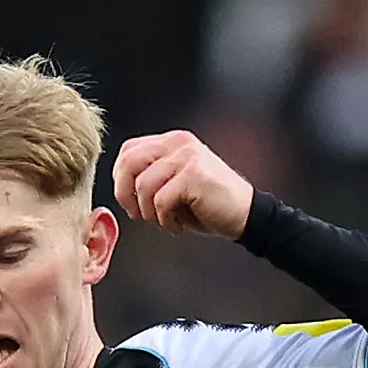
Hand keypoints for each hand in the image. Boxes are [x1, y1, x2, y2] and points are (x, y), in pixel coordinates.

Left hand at [112, 131, 254, 240]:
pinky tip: (177, 226)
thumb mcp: (175, 184)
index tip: (129, 201)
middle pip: (130, 163)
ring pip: (144, 186)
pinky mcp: (194, 176)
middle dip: (125, 194)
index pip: (129, 150)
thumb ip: (151, 177)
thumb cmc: (209, 205)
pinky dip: (165, 220)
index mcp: (172, 141)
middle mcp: (179, 143)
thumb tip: (121, 188)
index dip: (121, 178)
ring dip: (149, 213)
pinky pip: (161, 200)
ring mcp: (187, 157)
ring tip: (165, 222)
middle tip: (137, 214)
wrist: (247, 215)